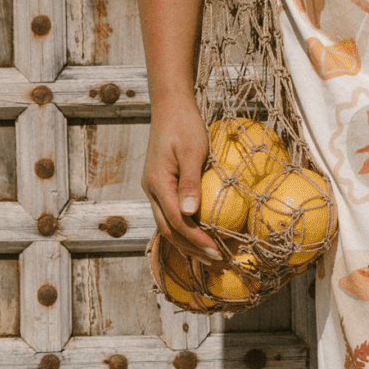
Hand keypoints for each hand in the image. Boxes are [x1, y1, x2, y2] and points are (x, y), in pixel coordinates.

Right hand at [143, 98, 219, 261]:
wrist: (170, 106)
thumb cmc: (185, 125)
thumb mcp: (193, 151)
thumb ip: (190, 183)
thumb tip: (191, 214)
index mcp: (158, 183)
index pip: (177, 222)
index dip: (197, 241)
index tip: (217, 252)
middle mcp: (151, 190)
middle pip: (169, 230)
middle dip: (192, 250)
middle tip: (217, 262)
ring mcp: (153, 189)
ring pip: (167, 225)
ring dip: (187, 243)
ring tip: (210, 256)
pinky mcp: (160, 186)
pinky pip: (170, 214)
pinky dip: (184, 229)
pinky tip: (201, 235)